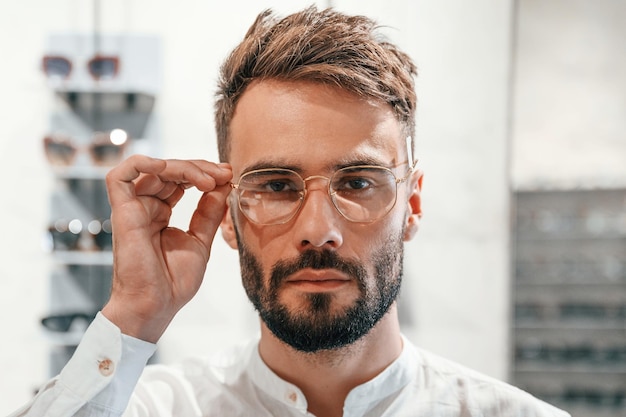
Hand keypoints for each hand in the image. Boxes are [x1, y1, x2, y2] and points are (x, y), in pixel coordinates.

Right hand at [101, 155, 232, 341]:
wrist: (155, 306)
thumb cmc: (173, 282)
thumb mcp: (200, 241)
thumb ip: (209, 212)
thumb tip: (223, 185)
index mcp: (160, 213)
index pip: (180, 180)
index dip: (203, 173)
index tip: (228, 175)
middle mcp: (145, 208)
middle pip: (169, 171)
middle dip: (199, 167)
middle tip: (224, 174)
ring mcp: (132, 209)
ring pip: (152, 169)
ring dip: (183, 167)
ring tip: (208, 179)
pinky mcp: (122, 212)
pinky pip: (119, 176)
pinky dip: (141, 163)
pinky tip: (167, 167)